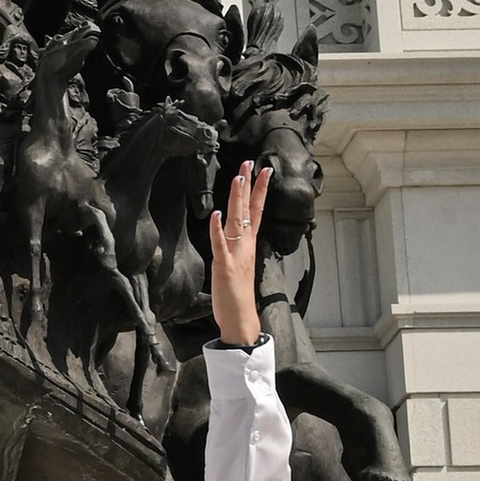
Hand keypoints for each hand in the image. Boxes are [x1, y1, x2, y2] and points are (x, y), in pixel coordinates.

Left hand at [209, 159, 270, 347]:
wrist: (240, 318)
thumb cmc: (237, 293)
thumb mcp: (238, 263)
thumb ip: (235, 246)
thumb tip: (230, 231)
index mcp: (248, 244)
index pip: (257, 211)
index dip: (260, 190)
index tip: (263, 170)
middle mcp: (245, 246)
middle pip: (249, 210)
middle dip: (249, 185)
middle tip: (250, 162)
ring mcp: (236, 255)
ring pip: (237, 221)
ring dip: (237, 199)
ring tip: (238, 177)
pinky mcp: (225, 266)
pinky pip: (220, 244)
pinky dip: (217, 229)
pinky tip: (216, 213)